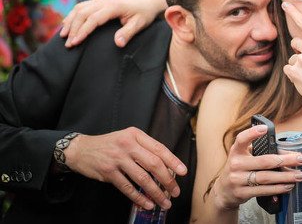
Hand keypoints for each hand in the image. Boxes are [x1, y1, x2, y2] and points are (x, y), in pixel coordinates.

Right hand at [60, 0, 166, 47]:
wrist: (147, 0)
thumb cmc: (144, 13)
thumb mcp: (140, 24)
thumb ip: (128, 33)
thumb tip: (118, 44)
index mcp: (113, 6)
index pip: (92, 19)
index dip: (82, 31)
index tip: (75, 43)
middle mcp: (104, 0)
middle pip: (82, 13)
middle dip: (73, 29)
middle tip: (67, 44)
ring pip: (79, 8)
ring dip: (70, 21)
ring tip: (63, 36)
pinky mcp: (99, 1)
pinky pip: (82, 6)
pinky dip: (72, 15)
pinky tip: (66, 24)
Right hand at [64, 127, 186, 209]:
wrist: (81, 149)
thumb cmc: (109, 144)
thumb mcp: (128, 138)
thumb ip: (144, 148)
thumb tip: (166, 165)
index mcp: (136, 135)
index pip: (159, 148)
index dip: (173, 161)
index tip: (183, 172)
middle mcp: (128, 145)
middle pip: (154, 164)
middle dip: (168, 180)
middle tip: (175, 191)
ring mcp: (118, 159)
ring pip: (142, 178)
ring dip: (156, 192)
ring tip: (164, 201)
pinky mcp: (108, 172)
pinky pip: (127, 187)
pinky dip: (139, 197)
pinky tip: (147, 203)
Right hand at [211, 125, 301, 210]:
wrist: (224, 191)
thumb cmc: (240, 169)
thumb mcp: (246, 157)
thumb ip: (262, 152)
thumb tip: (289, 154)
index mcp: (237, 151)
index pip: (242, 139)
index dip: (252, 133)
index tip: (265, 128)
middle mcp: (236, 164)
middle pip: (264, 161)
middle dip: (286, 160)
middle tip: (301, 159)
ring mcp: (238, 179)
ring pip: (266, 177)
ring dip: (286, 176)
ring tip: (299, 175)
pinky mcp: (242, 193)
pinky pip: (263, 190)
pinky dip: (278, 188)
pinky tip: (289, 185)